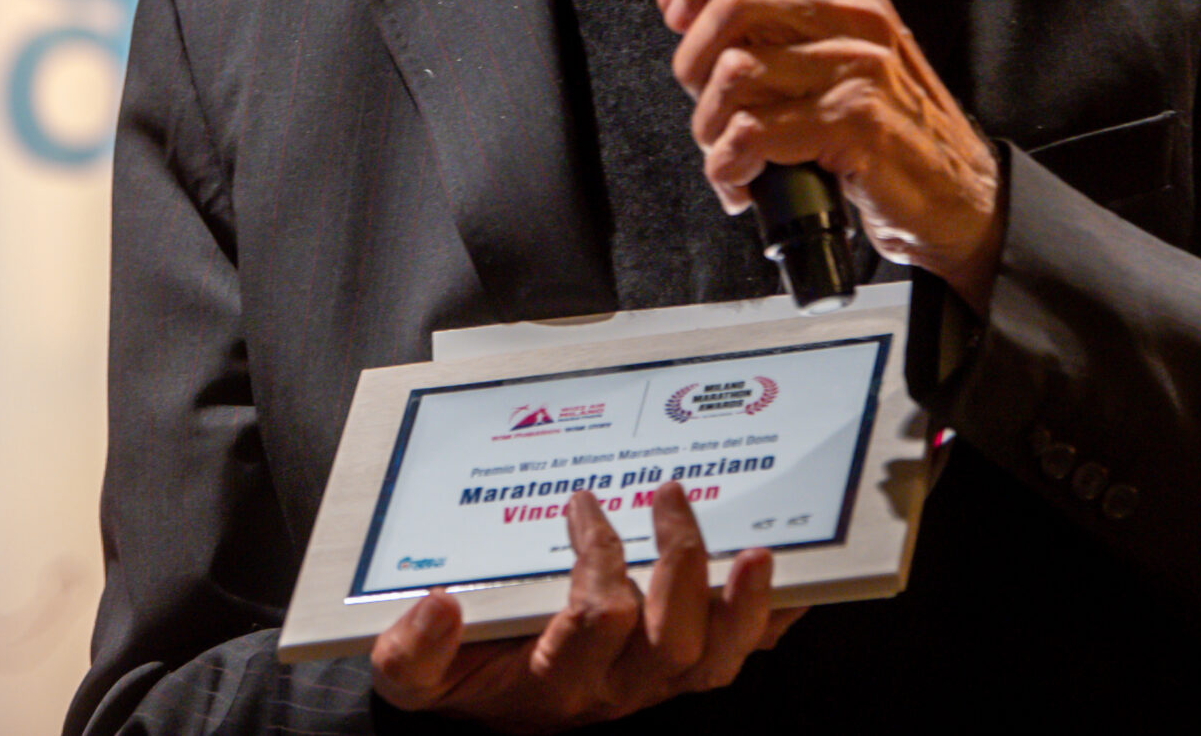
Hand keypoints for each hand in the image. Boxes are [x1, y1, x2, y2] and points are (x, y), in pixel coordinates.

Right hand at [371, 482, 797, 731]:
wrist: (488, 705)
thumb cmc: (463, 675)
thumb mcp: (413, 676)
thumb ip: (411, 652)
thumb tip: (437, 606)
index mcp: (560, 679)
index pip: (594, 619)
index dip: (597, 559)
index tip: (582, 503)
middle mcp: (620, 686)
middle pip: (673, 641)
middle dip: (681, 565)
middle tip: (669, 494)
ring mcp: (659, 678)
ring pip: (719, 657)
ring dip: (745, 603)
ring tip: (758, 550)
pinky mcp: (685, 664)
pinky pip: (744, 650)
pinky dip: (773, 617)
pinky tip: (789, 578)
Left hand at [656, 0, 1001, 311]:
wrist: (958, 194)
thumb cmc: (889, 127)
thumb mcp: (832, 57)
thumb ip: (762, 22)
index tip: (683, 15)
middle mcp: (856, 18)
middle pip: (733, 3)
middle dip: (694, 64)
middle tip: (707, 104)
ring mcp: (859, 68)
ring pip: (733, 72)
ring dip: (710, 127)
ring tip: (730, 151)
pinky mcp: (854, 123)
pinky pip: (751, 132)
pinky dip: (729, 166)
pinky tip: (744, 180)